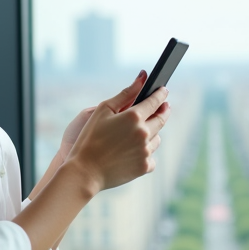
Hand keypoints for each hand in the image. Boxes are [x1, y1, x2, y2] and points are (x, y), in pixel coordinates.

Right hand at [63, 71, 170, 192]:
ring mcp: (146, 151)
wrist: (85, 171)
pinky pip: (151, 156)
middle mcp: (144, 133)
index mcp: (133, 117)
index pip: (155, 101)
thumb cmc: (89, 138)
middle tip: (163, 107)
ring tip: (141, 132)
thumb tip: (142, 78)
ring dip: (152, 133)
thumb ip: (125, 94)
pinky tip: (134, 151)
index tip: (164, 91)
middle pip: (161, 119)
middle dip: (163, 111)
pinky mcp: (145, 166)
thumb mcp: (103, 110)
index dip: (161, 94)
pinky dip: (145, 152)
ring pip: (157, 138)